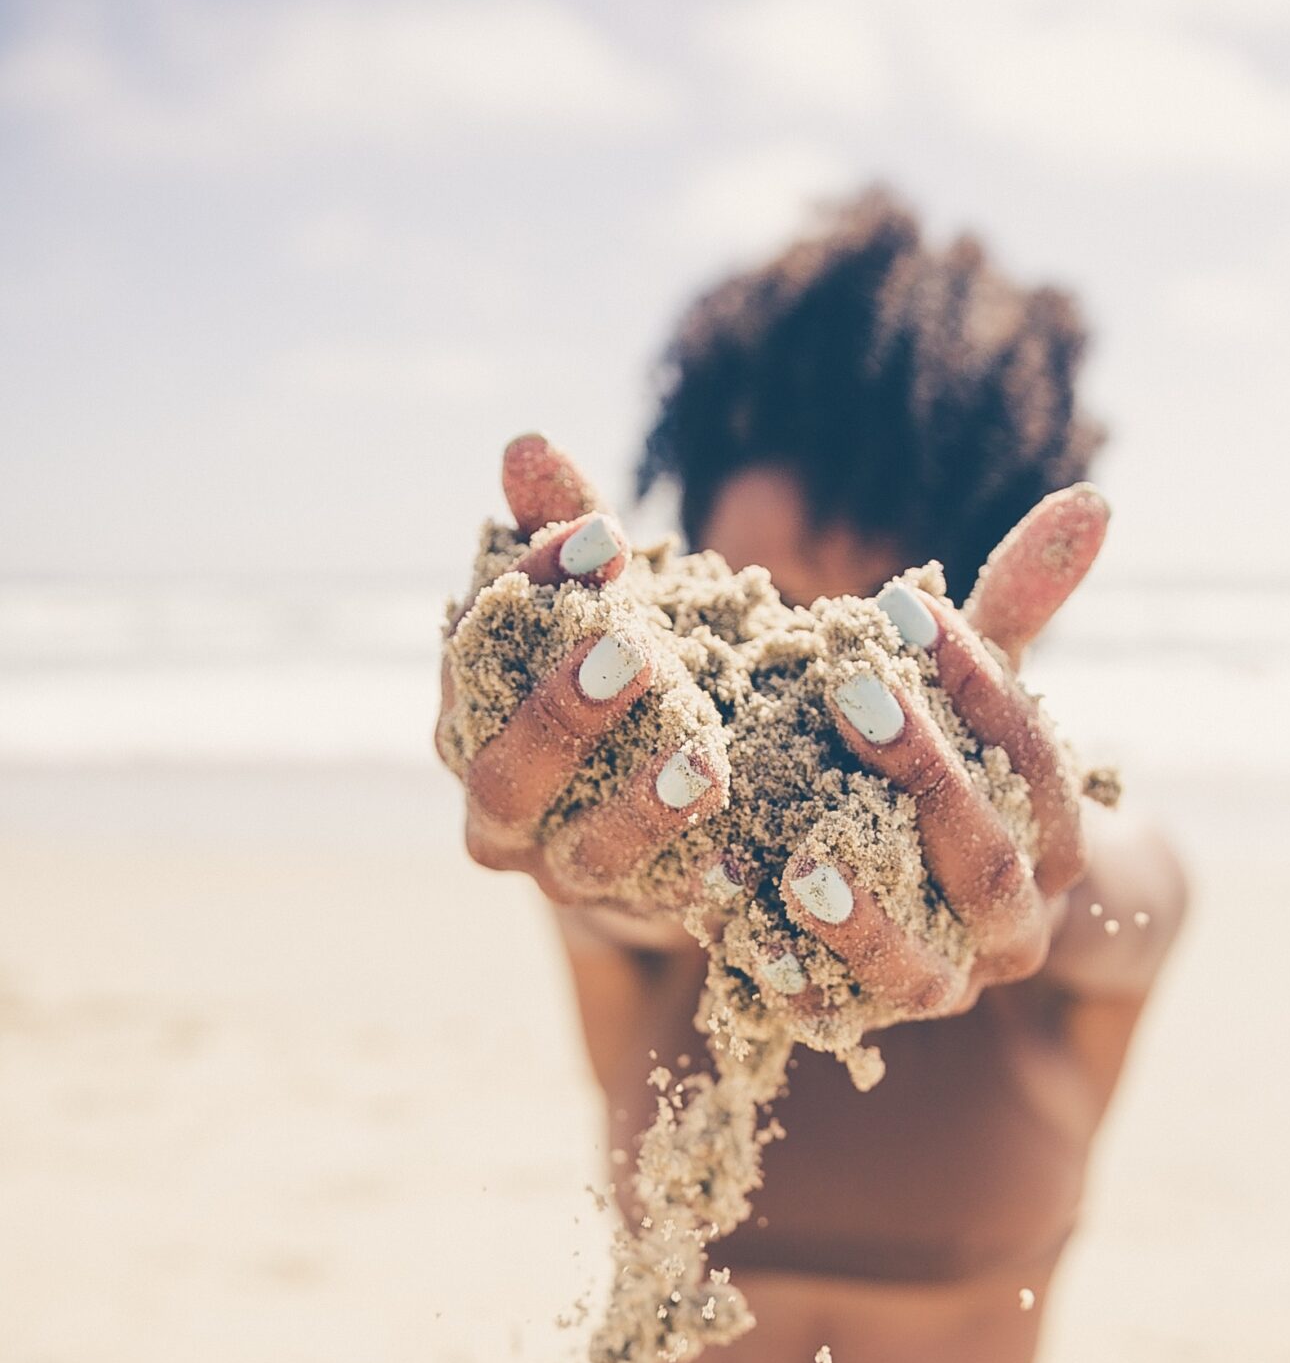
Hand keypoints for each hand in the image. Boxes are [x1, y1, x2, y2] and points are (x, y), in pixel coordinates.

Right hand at [443, 435, 727, 906]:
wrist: (664, 809)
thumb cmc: (625, 672)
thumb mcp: (602, 596)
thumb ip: (566, 525)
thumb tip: (526, 447)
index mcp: (468, 716)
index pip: (478, 654)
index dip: (533, 596)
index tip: (606, 538)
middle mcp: (498, 808)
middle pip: (506, 777)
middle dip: (565, 716)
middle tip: (634, 654)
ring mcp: (563, 872)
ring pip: (583, 855)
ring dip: (641, 809)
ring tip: (703, 761)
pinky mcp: (637, 915)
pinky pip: (666, 911)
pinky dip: (705, 886)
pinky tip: (749, 861)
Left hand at [778, 486, 1107, 1018]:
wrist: (921, 900)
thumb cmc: (941, 765)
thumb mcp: (966, 690)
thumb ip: (1016, 612)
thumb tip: (1095, 501)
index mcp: (1052, 839)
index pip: (1034, 758)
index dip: (980, 682)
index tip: (903, 602)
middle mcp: (1015, 925)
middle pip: (988, 862)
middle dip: (926, 775)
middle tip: (850, 690)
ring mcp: (948, 985)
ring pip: (928, 968)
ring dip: (869, 919)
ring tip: (804, 860)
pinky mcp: (870, 1023)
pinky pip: (842, 1021)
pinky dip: (801, 989)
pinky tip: (749, 945)